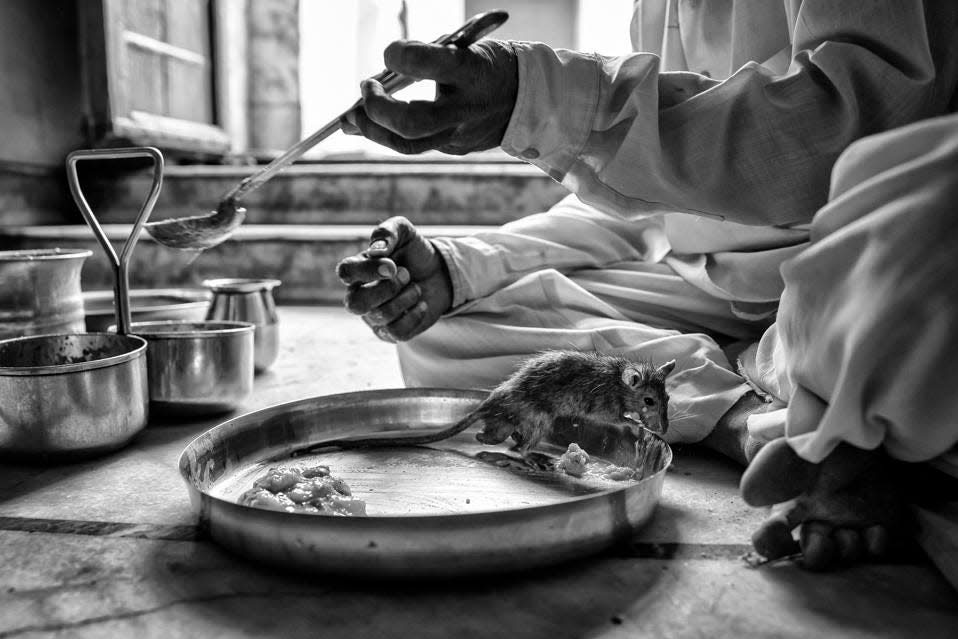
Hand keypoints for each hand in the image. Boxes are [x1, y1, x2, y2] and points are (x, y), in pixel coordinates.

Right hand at [337, 217, 452, 341]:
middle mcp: (359, 295)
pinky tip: (422, 304)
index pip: (345, 272)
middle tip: (406, 274)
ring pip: (380, 316)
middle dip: (387, 289)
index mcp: (357, 270)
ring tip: (416, 287)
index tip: (392, 265)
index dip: (367, 270)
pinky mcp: (391, 332)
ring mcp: (373, 317)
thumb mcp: (404, 232)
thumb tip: (376, 250)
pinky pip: (396, 332)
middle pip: (355, 304)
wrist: (438, 273)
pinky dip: (414, 316)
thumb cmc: (414, 251)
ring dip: (405, 298)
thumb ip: (388, 231)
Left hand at [341, 39, 517, 154]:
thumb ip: (426, 58)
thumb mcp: (466, 49)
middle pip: (412, 123)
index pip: (426, 63)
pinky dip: (387, 133)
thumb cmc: (489, 66)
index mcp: (471, 72)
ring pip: (408, 145)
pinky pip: (415, 145)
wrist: (530, 98)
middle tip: (365, 89)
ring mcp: (460, 134)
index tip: (391, 53)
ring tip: (354, 117)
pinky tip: (372, 123)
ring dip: (374, 131)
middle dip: (377, 109)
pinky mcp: (455, 147)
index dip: (399, 56)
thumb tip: (381, 74)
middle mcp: (465, 109)